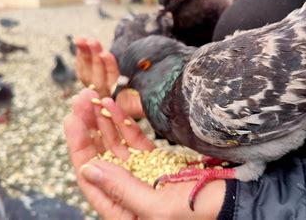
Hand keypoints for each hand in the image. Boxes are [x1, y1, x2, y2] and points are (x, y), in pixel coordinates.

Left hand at [64, 89, 224, 218]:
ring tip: (96, 97)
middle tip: (81, 99)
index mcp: (121, 211)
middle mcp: (127, 193)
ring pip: (115, 146)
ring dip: (104, 122)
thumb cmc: (199, 214)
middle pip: (99, 157)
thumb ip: (120, 189)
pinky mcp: (157, 163)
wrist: (233, 203)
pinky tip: (116, 107)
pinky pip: (135, 142)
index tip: (73, 118)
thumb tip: (87, 168)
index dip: (78, 146)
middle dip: (88, 127)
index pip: (89, 176)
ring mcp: (142, 176)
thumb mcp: (156, 207)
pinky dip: (126, 124)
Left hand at [74, 38, 144, 118]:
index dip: (109, 67)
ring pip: (87, 73)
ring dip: (84, 54)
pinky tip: (79, 42)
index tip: (105, 53)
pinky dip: (80, 56)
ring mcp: (95, 92)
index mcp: (119, 100)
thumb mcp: (142, 103)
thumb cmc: (141, 98)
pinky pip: (82, 71)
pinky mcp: (89, 84)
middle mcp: (105, 98)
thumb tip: (142, 102)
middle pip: (97, 77)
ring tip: (81, 38)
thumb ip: (140, 104)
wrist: (134, 100)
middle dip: (95, 58)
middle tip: (93, 41)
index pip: (113, 82)